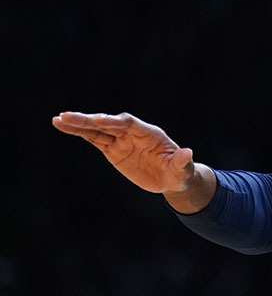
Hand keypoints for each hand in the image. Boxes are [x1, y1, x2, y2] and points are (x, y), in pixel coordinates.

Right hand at [52, 111, 196, 193]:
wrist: (171, 179)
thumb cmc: (180, 173)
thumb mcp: (183, 170)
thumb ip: (182, 162)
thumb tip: (188, 153)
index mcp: (150, 134)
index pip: (130, 124)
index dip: (114, 121)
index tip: (99, 120)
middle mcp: (133, 134)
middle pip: (109, 123)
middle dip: (90, 120)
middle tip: (68, 116)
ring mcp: (121, 140)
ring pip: (98, 130)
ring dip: (79, 125)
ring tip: (58, 119)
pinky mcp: (112, 149)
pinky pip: (94, 139)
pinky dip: (79, 133)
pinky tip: (62, 126)